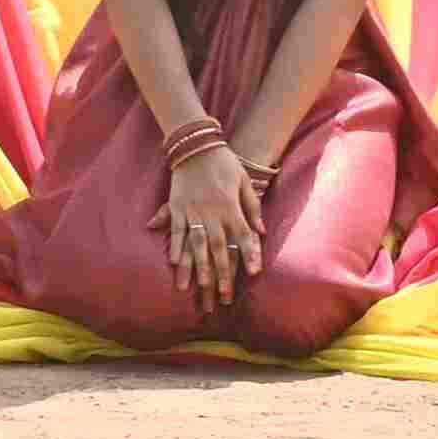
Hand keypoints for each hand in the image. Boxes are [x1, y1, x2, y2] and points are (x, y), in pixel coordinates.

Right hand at [162, 138, 263, 318]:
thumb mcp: (244, 181)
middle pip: (218, 247)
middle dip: (222, 272)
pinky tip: (175, 262)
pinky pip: (177, 230)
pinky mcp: (177, 206)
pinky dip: (176, 246)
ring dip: (197, 267)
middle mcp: (212, 211)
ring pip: (195, 244)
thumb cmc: (225, 162)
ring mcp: (193, 210)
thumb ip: (253, 208)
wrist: (197, 144)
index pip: (243, 235)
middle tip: (224, 295)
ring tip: (197, 288)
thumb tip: (262, 232)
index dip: (250, 254)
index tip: (254, 273)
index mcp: (231, 206)